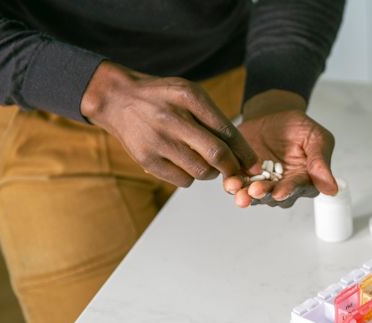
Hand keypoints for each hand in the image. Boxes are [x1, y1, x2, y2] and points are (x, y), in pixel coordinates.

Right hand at [80, 61, 256, 186]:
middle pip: (216, 155)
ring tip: (207, 164)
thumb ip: (214, 117)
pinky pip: (182, 180)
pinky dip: (191, 178)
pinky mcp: (146, 159)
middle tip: (237, 172)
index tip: (254, 165)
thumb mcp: (190, 93)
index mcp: (189, 97)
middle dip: (233, 168)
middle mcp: (173, 119)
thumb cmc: (163, 97)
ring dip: (211, 173)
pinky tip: (186, 164)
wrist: (117, 99)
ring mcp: (158, 141)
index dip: (245, 152)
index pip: (227, 131)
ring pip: (200, 171)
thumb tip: (240, 151)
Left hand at [223, 90, 337, 207]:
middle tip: (255, 191)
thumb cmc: (298, 127)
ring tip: (238, 191)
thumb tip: (332, 189)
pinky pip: (238, 184)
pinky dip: (233, 185)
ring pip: (254, 195)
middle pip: (273, 196)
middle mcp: (283, 187)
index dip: (288, 190)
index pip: (297, 188)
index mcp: (305, 180)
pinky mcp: (244, 177)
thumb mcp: (316, 138)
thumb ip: (321, 162)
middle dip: (263, 194)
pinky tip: (230, 183)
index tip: (279, 192)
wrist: (272, 115)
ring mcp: (262, 184)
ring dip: (246, 194)